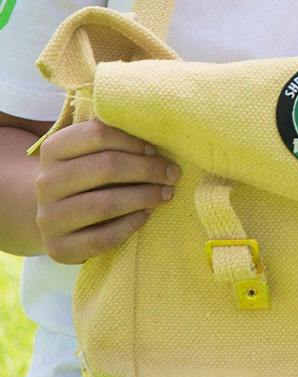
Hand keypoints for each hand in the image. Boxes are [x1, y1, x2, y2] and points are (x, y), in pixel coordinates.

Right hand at [34, 119, 177, 263]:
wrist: (57, 215)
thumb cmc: (89, 175)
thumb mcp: (93, 152)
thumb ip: (118, 139)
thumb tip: (158, 129)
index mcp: (53, 149)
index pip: (97, 134)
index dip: (133, 141)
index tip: (155, 150)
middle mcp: (45, 182)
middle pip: (105, 167)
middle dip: (147, 169)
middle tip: (173, 174)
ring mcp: (48, 217)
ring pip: (103, 205)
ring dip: (143, 197)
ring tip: (166, 194)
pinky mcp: (58, 247)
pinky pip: (99, 238)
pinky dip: (128, 226)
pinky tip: (145, 215)